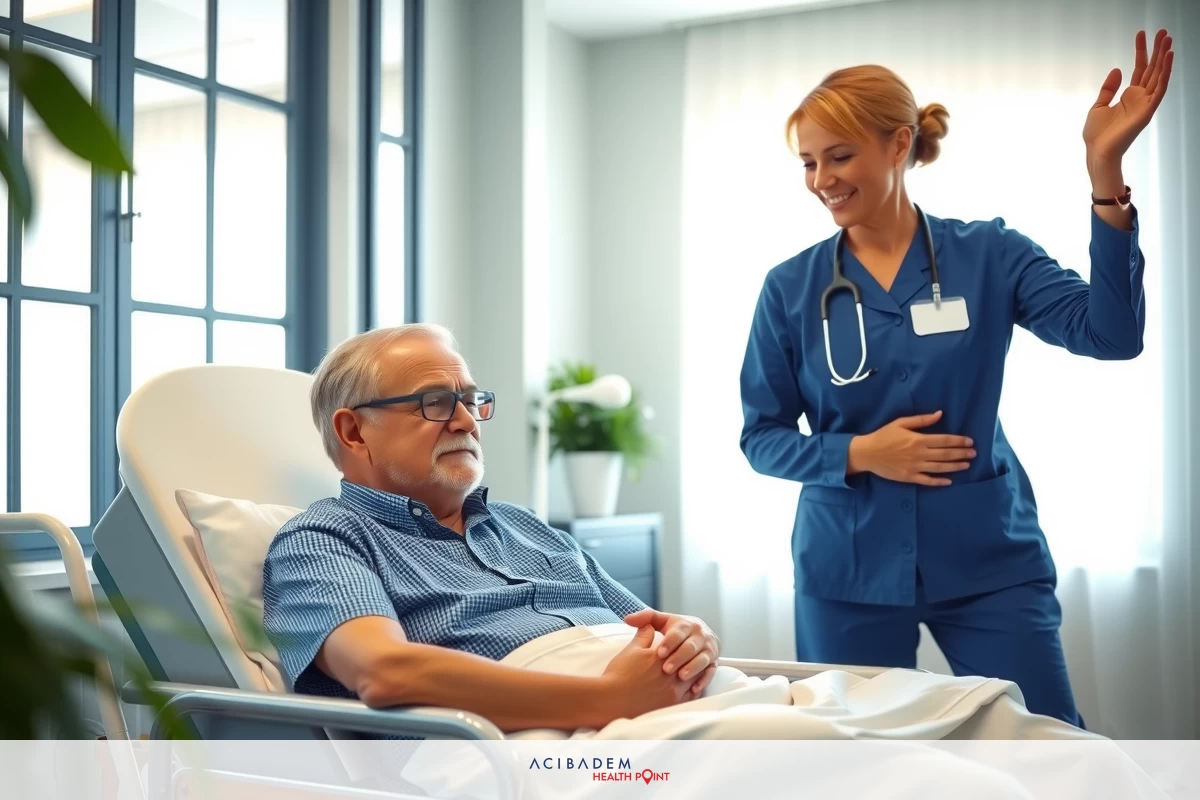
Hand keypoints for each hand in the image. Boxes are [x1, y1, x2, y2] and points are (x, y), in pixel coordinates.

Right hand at [600, 625, 700, 717]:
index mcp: (663, 658)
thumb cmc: (620, 674)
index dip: (682, 644)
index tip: (682, 642)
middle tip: (691, 655)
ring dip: (695, 674)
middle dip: (691, 658)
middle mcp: (672, 674)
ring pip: (694, 679)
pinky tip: (690, 688)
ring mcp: (674, 692)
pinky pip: (691, 697)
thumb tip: (650, 625)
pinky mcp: (672, 705)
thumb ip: (644, 635)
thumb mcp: (632, 649)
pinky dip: (694, 690)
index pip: (680, 647)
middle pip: (690, 662)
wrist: (612, 701)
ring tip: (692, 670)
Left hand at [624, 608, 719, 696]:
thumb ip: (645, 618)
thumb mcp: (662, 622)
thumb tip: (627, 618)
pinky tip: (694, 688)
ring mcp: (708, 648)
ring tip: (680, 677)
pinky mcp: (713, 662)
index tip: (659, 653)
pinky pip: (711, 671)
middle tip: (666, 669)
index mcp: (686, 624)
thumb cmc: (675, 630)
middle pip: (690, 647)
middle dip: (679, 657)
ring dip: (692, 668)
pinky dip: (704, 679)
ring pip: (702, 659)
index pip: (678, 632)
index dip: (669, 642)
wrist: (699, 635)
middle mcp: (700, 635)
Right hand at [849, 410, 973, 486]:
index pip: (944, 440)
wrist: (866, 453)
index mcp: (918, 439)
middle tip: (974, 453)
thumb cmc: (883, 435)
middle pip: (945, 454)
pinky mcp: (909, 477)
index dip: (958, 441)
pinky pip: (927, 480)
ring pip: (940, 467)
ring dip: (955, 466)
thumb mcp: (900, 423)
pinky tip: (949, 481)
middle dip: (961, 453)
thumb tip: (940, 414)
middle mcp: (919, 454)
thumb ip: (921, 420)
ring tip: (967, 465)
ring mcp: (915, 467)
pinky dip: (939, 481)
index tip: (970, 441)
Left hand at [1082, 29, 1173, 166]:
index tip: (1141, 34)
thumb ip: (1109, 88)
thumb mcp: (1099, 105)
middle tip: (1163, 31)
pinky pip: (1160, 88)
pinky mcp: (1148, 110)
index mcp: (1130, 95)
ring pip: (1158, 75)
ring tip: (1168, 38)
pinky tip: (1168, 57)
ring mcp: (1146, 103)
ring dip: (1164, 56)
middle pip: (1152, 68)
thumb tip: (1117, 69)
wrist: (1098, 151)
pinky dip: (1165, 73)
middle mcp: (1141, 97)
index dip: (1141, 51)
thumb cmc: (1098, 134)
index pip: (1139, 68)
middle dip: (1157, 49)